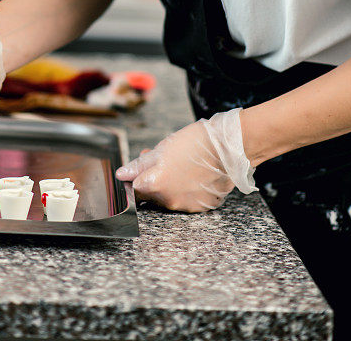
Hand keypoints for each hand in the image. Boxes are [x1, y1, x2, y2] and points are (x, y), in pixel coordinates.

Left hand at [115, 108, 257, 212]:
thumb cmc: (195, 143)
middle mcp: (170, 201)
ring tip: (183, 165)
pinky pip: (188, 201)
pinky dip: (188, 190)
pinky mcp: (203, 206)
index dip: (137, 178)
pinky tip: (195, 174)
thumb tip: (122, 175)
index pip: (135, 191)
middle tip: (164, 159)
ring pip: (171, 198)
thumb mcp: (162, 149)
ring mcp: (187, 206)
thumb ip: (140, 165)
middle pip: (153, 195)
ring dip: (171, 185)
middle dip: (154, 179)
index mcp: (156, 185)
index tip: (142, 170)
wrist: (228, 147)